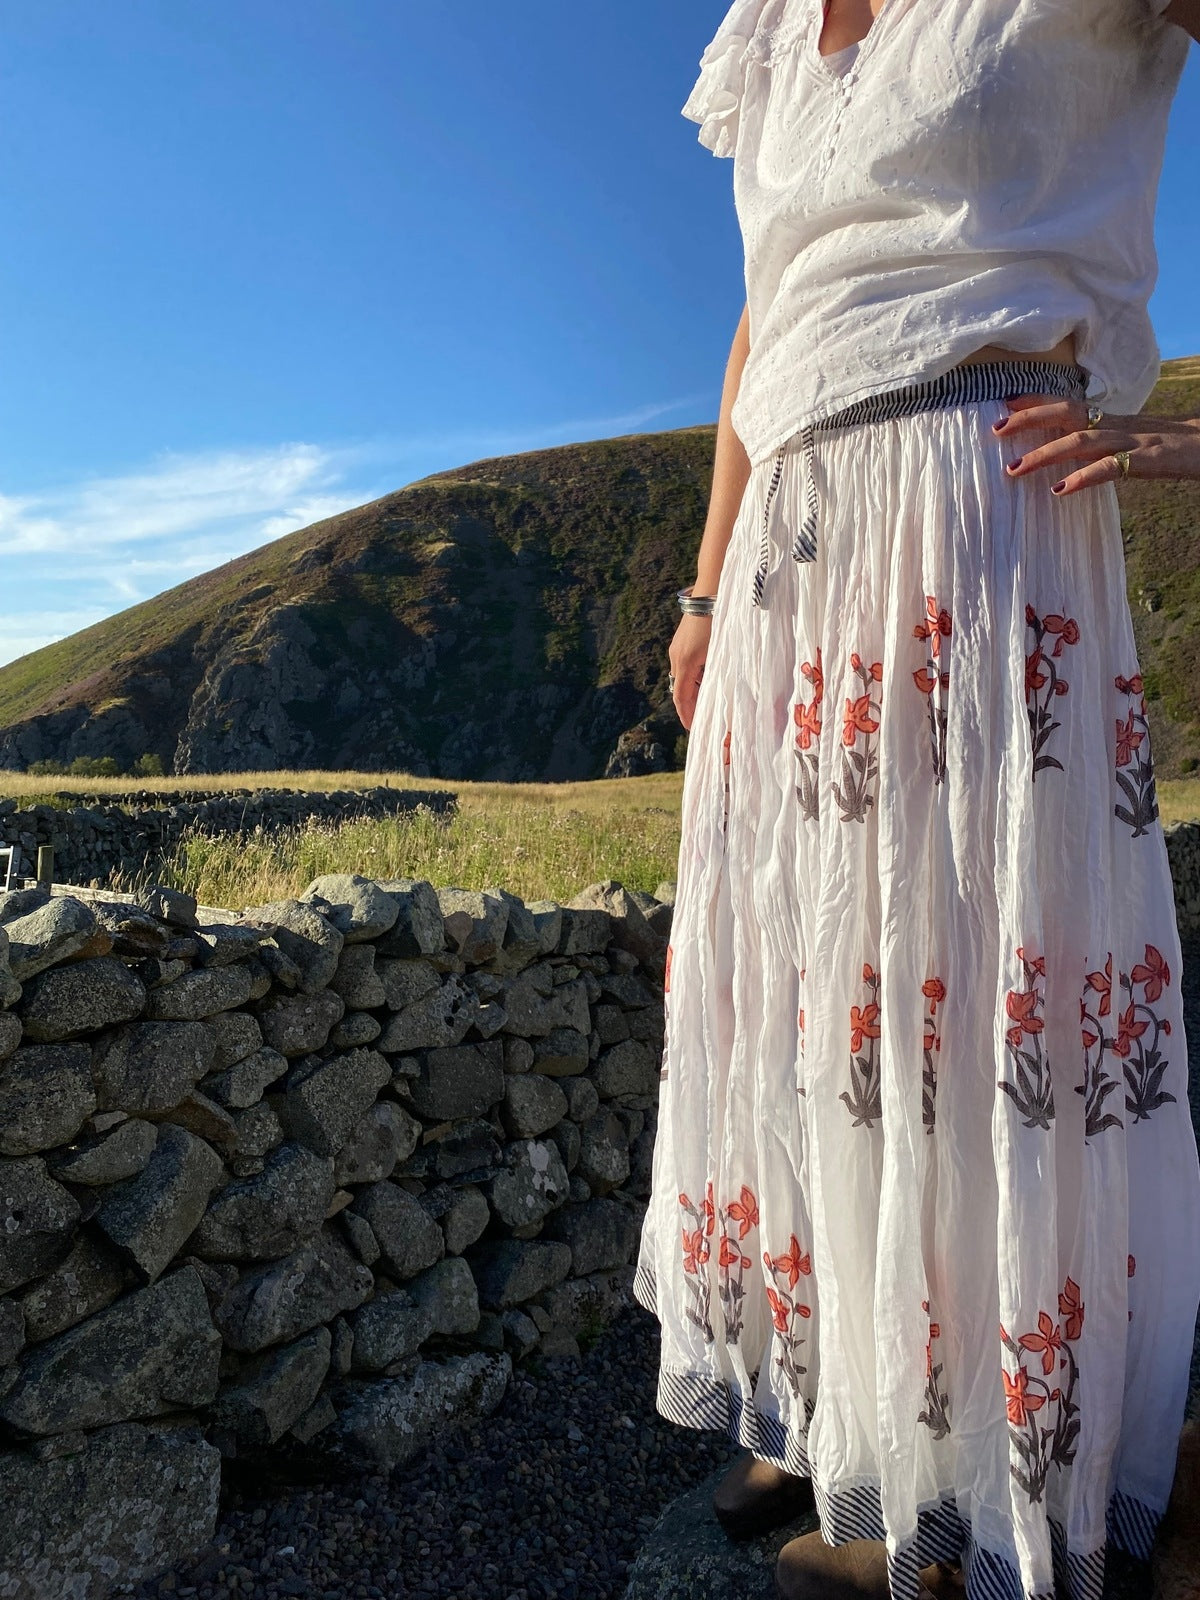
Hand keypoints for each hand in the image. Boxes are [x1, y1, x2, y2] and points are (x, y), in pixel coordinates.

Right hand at [669, 614, 711, 731]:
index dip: (686, 716)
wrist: (712, 591)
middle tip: (702, 720)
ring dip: (693, 691)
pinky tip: (707, 679)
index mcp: (684, 663)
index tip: (693, 729)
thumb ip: (717, 674)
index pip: (681, 698)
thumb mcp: (720, 652)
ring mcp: (677, 647)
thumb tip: (721, 695)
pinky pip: (685, 666)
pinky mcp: (682, 640)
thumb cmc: (720, 622)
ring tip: (706, 703)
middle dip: (691, 706)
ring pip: (683, 677)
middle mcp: (676, 657)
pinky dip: (694, 678)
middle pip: (681, 689)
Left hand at [993, 396, 1199, 495]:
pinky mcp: (1146, 460)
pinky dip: (1082, 478)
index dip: (1037, 401)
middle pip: (1068, 413)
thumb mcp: (1132, 442)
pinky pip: (1109, 469)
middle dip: (1029, 419)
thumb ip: (1102, 445)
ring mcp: (1132, 441)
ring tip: (1013, 469)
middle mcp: (1118, 425)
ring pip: (1081, 441)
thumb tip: (1069, 454)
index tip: (1005, 402)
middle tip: (995, 430)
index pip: (1069, 404)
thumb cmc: (1172, 448)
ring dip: (1043, 454)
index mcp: (1113, 421)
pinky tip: (1059, 490)